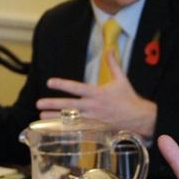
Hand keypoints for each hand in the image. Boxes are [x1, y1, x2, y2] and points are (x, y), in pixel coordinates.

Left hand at [37, 53, 157, 137]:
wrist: (139, 117)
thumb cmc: (129, 98)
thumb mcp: (121, 79)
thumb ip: (112, 64)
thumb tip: (110, 48)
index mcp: (97, 93)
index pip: (76, 87)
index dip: (62, 84)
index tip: (50, 82)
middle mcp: (93, 106)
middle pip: (69, 105)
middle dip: (53, 104)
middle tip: (39, 103)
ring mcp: (94, 119)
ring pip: (71, 118)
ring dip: (55, 118)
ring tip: (41, 116)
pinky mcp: (96, 128)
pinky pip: (79, 129)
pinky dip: (67, 129)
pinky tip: (56, 129)